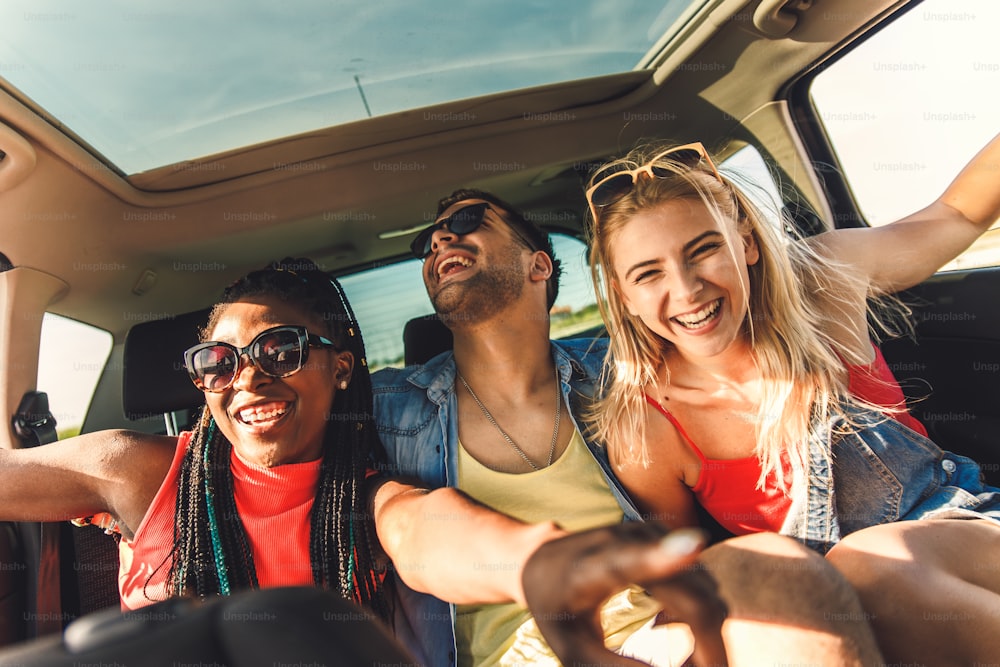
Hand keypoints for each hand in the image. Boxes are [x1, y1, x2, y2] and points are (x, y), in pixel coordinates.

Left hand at [522, 522, 726, 665]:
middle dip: (711, 649)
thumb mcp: (570, 646)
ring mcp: (650, 536)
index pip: (630, 560)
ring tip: (687, 666)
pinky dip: (704, 617)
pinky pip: (702, 582)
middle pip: (693, 594)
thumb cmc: (553, 606)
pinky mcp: (664, 538)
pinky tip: (673, 636)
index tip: (692, 545)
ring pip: (706, 591)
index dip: (664, 556)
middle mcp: (627, 543)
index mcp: (593, 568)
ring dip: (710, 636)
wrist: (543, 557)